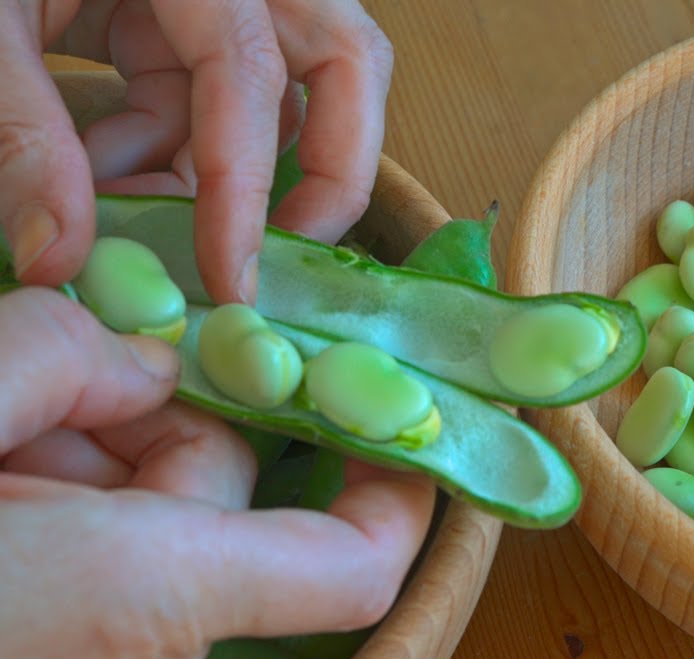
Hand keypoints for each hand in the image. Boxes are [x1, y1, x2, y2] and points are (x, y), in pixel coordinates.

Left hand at [0, 0, 393, 303]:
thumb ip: (19, 131)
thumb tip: (57, 258)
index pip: (251, 72)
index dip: (245, 182)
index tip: (228, 277)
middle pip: (341, 70)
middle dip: (323, 174)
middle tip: (277, 255)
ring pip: (275, 96)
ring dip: (215, 172)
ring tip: (133, 217)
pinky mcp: (174, 14)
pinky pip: (206, 97)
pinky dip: (165, 152)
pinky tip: (103, 178)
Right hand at [0, 288, 435, 658]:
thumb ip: (56, 361)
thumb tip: (145, 356)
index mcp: (148, 597)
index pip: (355, 562)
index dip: (399, 489)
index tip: (391, 406)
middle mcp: (150, 658)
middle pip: (231, 492)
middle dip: (161, 409)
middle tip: (62, 367)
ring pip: (160, 518)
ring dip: (96, 451)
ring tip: (2, 431)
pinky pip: (108, 562)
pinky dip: (69, 502)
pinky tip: (1, 472)